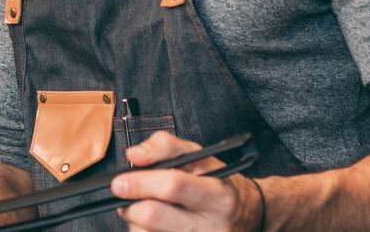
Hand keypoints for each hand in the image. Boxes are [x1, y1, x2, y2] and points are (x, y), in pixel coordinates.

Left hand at [112, 132, 259, 231]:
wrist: (249, 216)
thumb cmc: (220, 183)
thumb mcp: (201, 156)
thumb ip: (166, 147)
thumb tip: (135, 155)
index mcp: (218, 195)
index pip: (173, 186)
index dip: (141, 183)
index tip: (119, 181)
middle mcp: (211, 226)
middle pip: (154, 217)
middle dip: (130, 204)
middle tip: (125, 194)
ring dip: (136, 220)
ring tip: (146, 208)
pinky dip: (144, 231)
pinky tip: (155, 223)